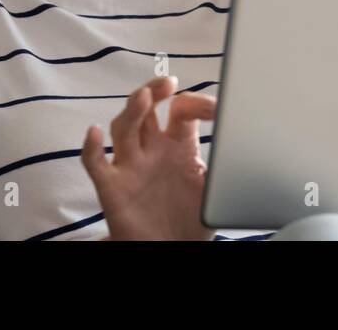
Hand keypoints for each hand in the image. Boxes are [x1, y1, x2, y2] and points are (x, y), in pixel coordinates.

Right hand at [81, 76, 216, 240]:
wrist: (173, 254)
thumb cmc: (191, 221)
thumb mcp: (214, 189)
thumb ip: (225, 165)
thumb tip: (246, 144)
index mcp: (178, 145)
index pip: (181, 110)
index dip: (197, 103)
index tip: (218, 109)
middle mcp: (152, 150)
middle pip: (147, 108)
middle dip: (155, 91)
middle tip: (168, 83)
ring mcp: (130, 166)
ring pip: (124, 127)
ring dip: (132, 110)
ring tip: (145, 98)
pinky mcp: (112, 188)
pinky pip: (96, 164)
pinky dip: (91, 148)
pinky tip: (95, 134)